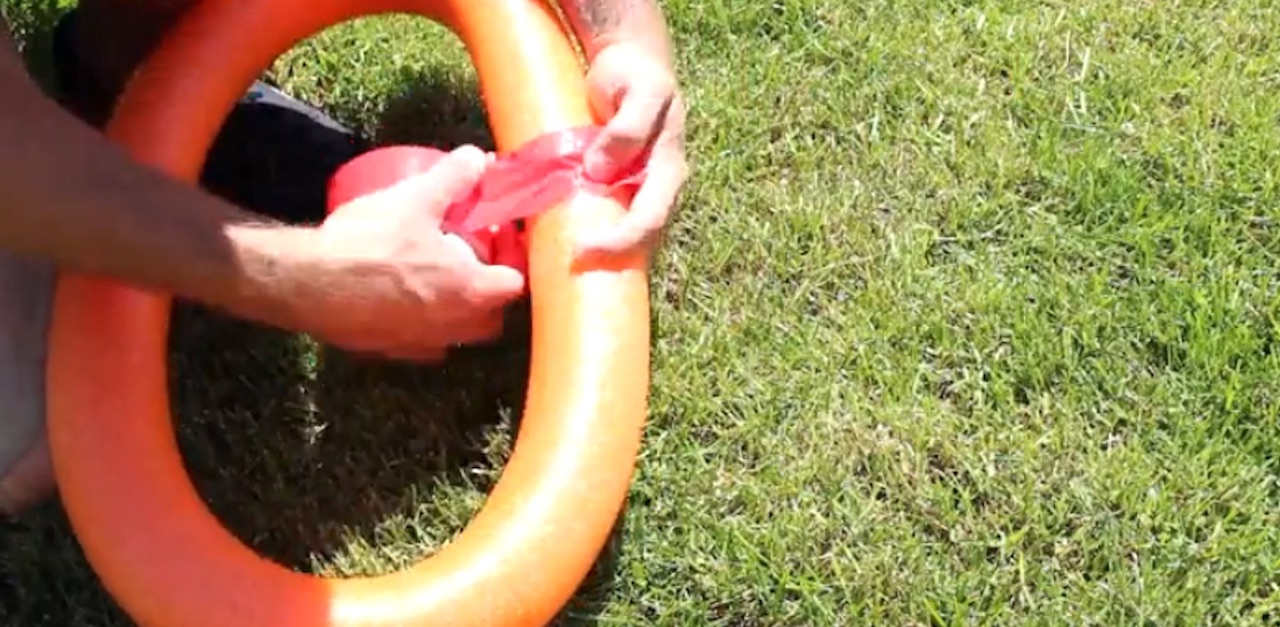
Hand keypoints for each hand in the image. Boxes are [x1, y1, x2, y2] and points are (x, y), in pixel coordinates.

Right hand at [303, 145, 524, 360]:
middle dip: (489, 295)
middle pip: (492, 319)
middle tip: (472, 263)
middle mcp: (454, 326)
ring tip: (438, 283)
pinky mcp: (390, 353)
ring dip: (457, 314)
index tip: (499, 242)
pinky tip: (403, 305)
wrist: (309, 285)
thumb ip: (452, 178)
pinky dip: (421, 329)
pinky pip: (420, 346)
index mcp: (471, 290)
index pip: (516, 284)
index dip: (513, 262)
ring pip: (457, 336)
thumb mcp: (414, 199)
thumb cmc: (369, 242)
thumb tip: (478, 157)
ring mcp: (422, 344)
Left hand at [579, 41, 687, 256]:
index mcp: (669, 171)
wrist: (631, 63)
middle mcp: (659, 189)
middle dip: (610, 261)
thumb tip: (598, 172)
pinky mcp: (619, 188)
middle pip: (642, 240)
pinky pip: (608, 219)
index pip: (650, 220)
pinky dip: (592, 235)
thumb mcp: (641, 92)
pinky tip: (564, 246)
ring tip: (566, 268)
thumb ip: (627, 129)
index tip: (583, 250)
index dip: (621, 241)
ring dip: (602, 255)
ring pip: (626, 235)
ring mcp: (640, 191)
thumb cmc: (637, 76)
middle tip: (569, 269)